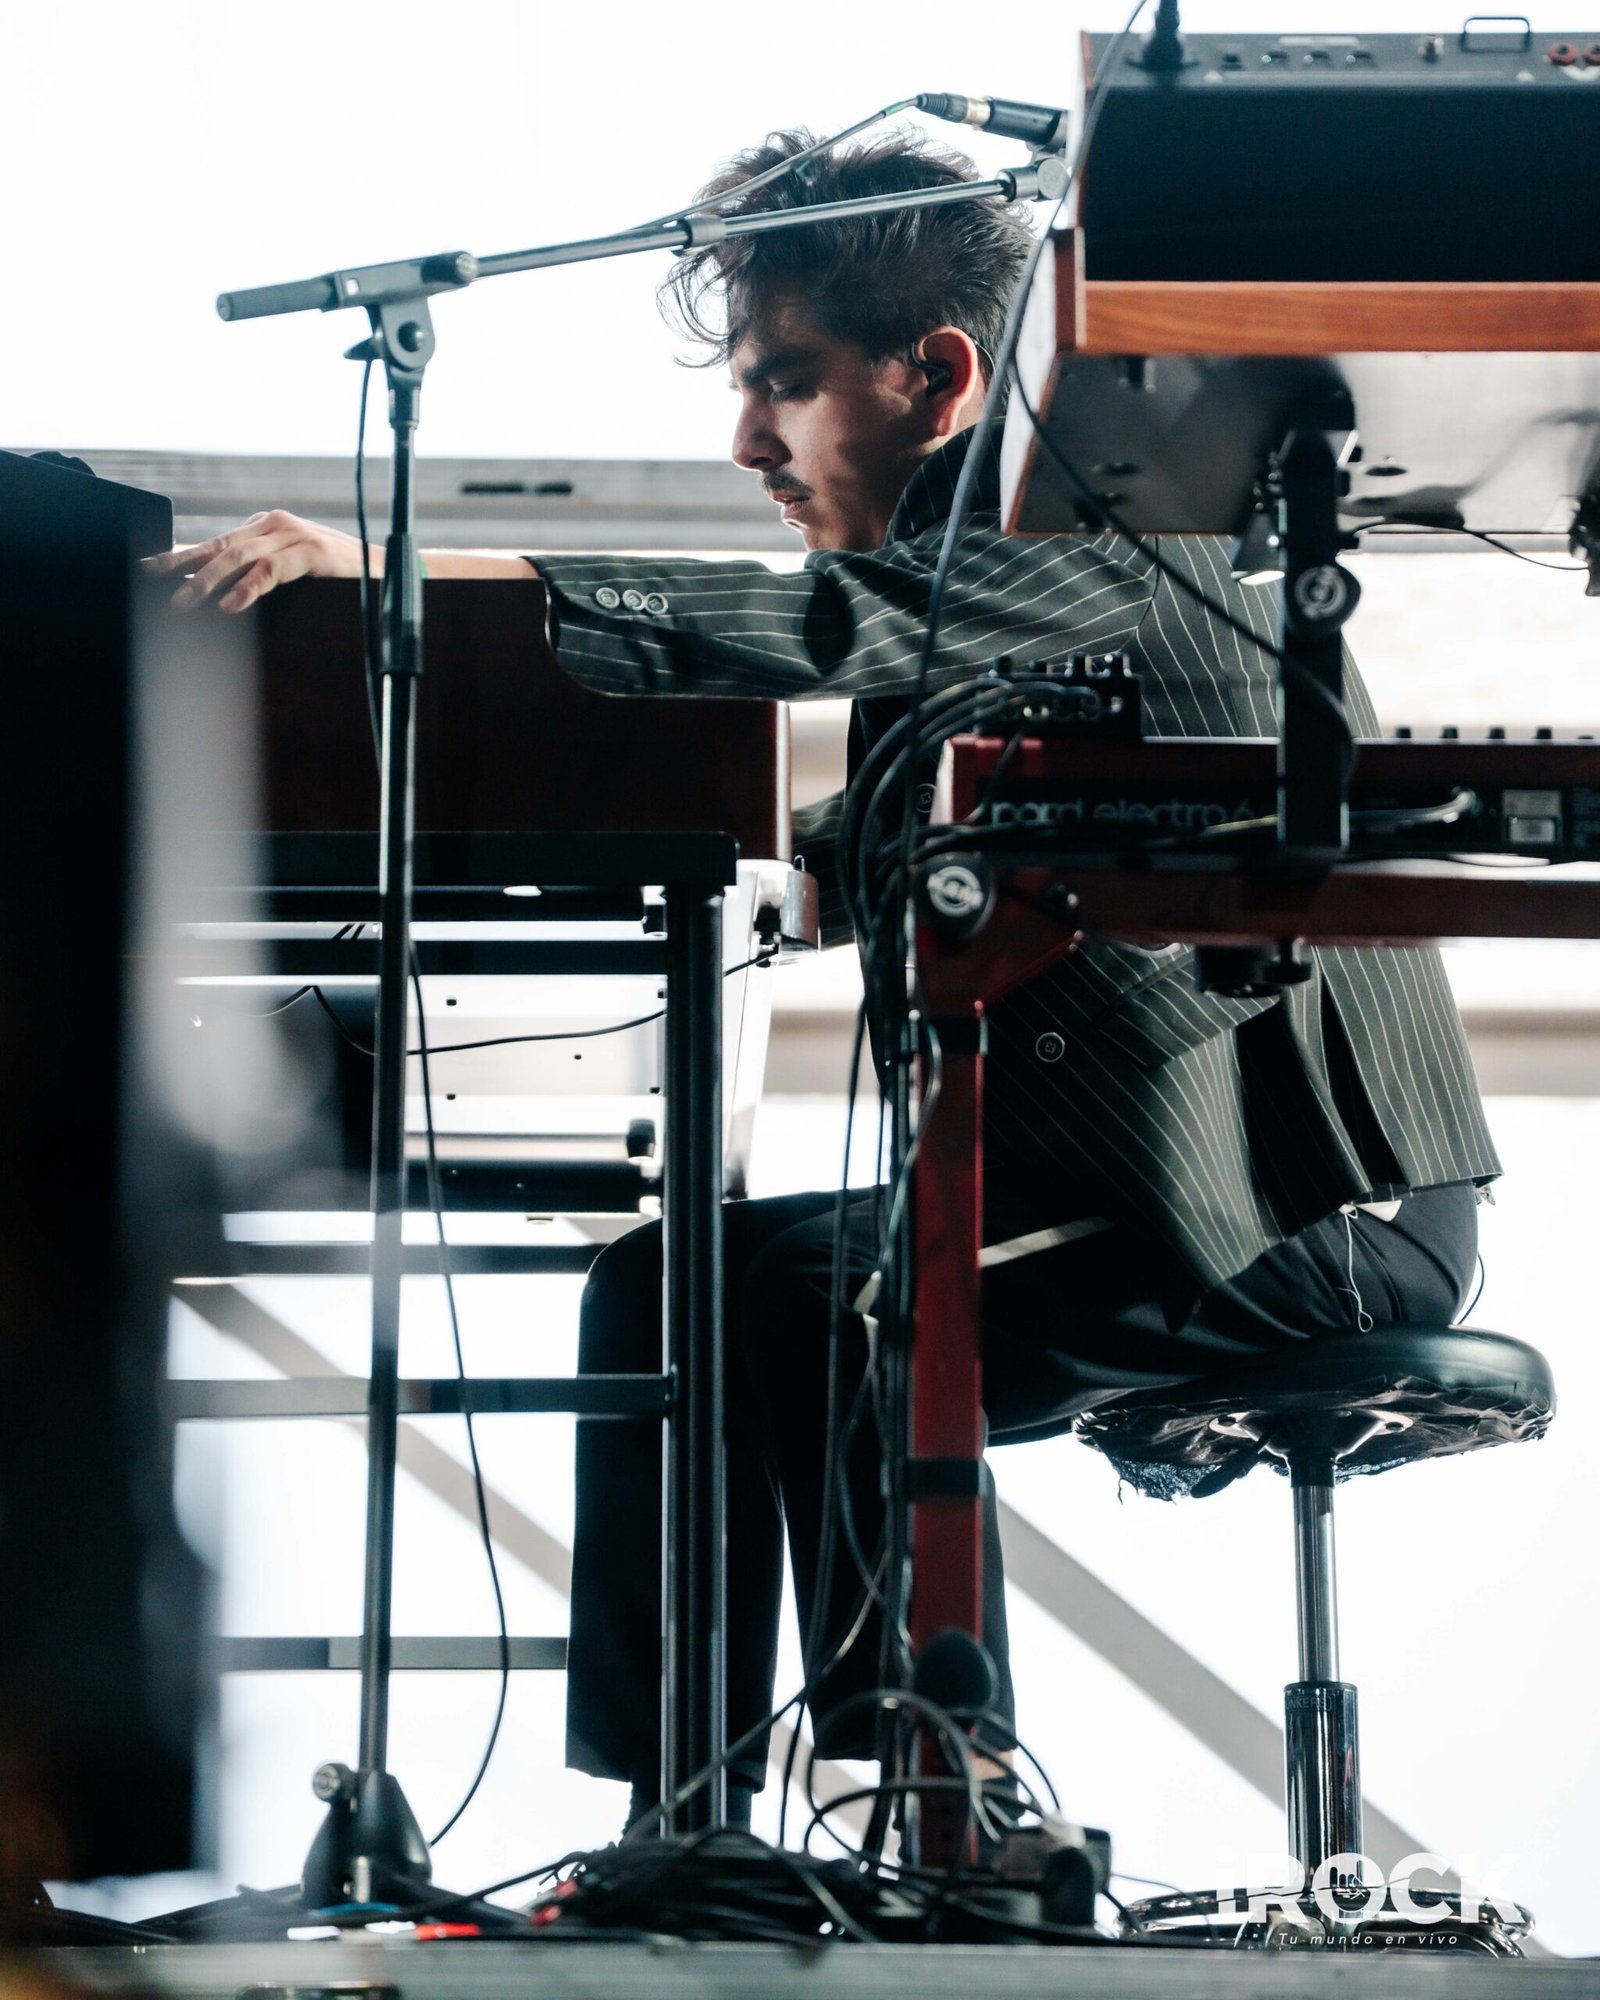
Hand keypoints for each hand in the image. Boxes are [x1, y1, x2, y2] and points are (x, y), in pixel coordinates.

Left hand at [143, 510, 373, 611]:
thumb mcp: (294, 571)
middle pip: (218, 545)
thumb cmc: (340, 578)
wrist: (390, 571)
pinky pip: (271, 570)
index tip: (151, 569)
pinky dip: (248, 588)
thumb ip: (261, 573)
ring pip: (238, 556)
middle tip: (154, 583)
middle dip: (183, 566)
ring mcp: (293, 535)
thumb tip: (218, 596)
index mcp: (266, 528)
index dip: (182, 556)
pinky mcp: (311, 551)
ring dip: (207, 581)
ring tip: (184, 601)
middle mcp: (274, 525)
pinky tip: (231, 604)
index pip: (215, 541)